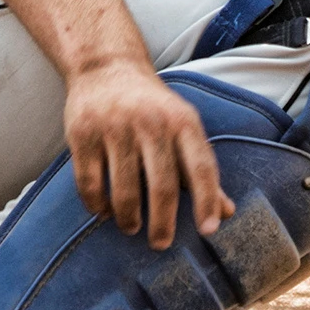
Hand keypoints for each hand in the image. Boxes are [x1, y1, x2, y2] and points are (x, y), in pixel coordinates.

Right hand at [61, 58, 230, 249]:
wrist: (105, 67)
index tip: (209, 230)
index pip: (201, 167)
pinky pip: (89, 182)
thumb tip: (225, 213)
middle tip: (161, 243)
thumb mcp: (183, 128)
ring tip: (131, 226)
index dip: (207, 201)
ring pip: (123, 190)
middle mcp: (150, 122)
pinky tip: (104, 211)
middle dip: (163, 223)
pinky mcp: (83, 133)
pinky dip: (97, 205)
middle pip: (162, 185)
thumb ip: (201, 170)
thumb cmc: (152, 107)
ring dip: (128, 217)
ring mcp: (114, 127)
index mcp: (182, 121)